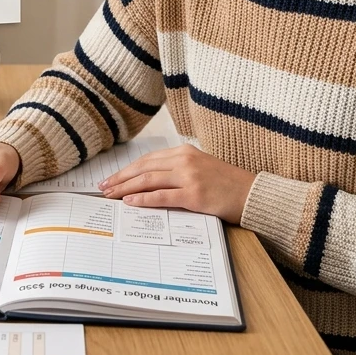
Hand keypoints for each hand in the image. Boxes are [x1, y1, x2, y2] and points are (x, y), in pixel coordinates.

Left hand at [99, 144, 256, 222]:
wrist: (252, 194)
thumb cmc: (227, 185)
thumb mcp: (201, 168)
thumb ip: (178, 171)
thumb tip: (149, 183)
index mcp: (185, 152)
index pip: (148, 160)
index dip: (127, 170)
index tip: (112, 178)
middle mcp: (185, 160)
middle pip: (143, 168)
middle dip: (120, 179)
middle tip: (103, 188)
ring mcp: (189, 177)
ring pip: (148, 180)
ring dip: (126, 189)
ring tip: (111, 196)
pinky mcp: (194, 195)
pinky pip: (162, 196)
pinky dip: (143, 199)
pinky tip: (130, 203)